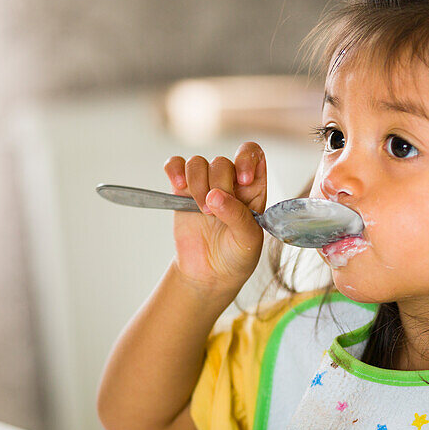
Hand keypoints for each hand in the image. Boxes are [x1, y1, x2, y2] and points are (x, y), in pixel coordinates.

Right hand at [163, 142, 266, 294]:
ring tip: (201, 210)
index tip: (242, 180)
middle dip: (217, 184)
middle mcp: (230, 182)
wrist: (210, 274)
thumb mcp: (248, 240)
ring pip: (198, 163)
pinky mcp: (182, 191)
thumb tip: (215, 195)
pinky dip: (175, 169)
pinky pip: (176, 166)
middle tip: (213, 212)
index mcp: (253, 188)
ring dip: (197, 184)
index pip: (253, 155)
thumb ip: (237, 215)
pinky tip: (178, 185)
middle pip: (221, 162)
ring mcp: (205, 185)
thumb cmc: (237, 256)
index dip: (247, 159)